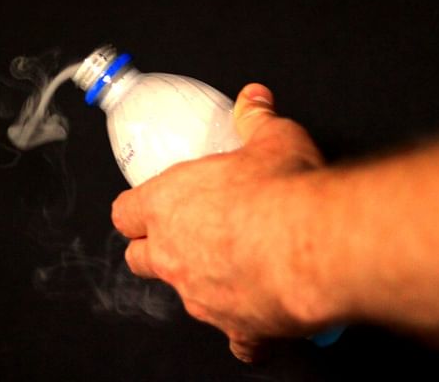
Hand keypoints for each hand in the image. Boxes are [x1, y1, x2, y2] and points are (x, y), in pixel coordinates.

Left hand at [111, 83, 332, 362]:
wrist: (312, 244)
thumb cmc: (283, 191)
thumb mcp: (272, 138)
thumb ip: (255, 119)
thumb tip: (254, 99)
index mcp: (169, 204)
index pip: (126, 213)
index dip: (135, 212)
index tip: (146, 210)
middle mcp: (174, 254)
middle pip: (140, 260)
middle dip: (153, 251)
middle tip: (184, 239)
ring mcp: (201, 296)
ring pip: (184, 298)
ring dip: (202, 285)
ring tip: (235, 270)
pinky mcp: (237, 329)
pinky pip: (236, 340)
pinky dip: (247, 331)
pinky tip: (263, 319)